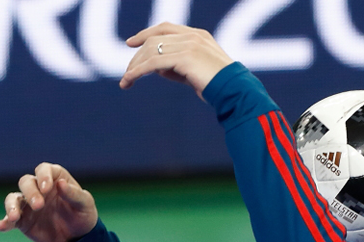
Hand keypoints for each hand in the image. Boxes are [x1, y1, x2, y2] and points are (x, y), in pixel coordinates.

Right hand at [0, 163, 98, 241]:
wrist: (78, 237)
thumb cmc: (83, 214)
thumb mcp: (85, 204)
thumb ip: (75, 194)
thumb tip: (60, 183)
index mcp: (55, 179)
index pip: (44, 170)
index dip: (43, 176)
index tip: (46, 188)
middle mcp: (39, 189)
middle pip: (26, 182)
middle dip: (31, 192)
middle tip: (39, 206)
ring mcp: (28, 204)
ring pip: (13, 198)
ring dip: (12, 206)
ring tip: (15, 217)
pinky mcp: (22, 220)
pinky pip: (10, 219)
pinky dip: (5, 221)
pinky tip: (2, 226)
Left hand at [120, 23, 234, 98]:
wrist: (236, 92)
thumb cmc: (219, 87)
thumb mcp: (197, 72)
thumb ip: (178, 67)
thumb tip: (156, 68)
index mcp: (199, 35)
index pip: (165, 28)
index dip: (146, 33)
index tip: (131, 43)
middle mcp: (193, 36)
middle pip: (154, 39)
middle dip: (137, 55)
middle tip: (127, 72)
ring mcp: (189, 45)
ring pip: (151, 50)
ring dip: (135, 65)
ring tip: (127, 80)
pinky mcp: (185, 58)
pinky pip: (153, 63)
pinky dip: (138, 71)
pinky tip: (129, 80)